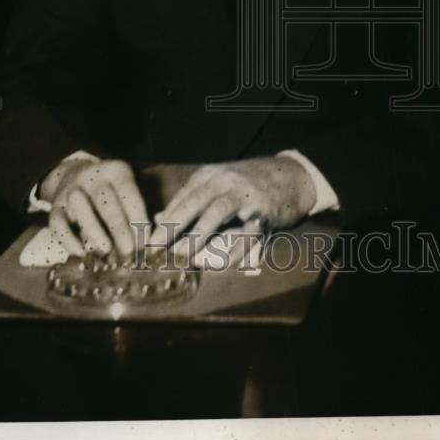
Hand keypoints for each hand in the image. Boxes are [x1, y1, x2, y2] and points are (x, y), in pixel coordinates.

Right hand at [40, 157, 148, 257]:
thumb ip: (137, 212)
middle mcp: (92, 177)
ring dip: (93, 230)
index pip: (129, 194)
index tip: (146, 242)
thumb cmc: (112, 191)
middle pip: (106, 202)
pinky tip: (81, 254)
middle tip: (129, 250)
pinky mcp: (55, 206)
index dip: (138, 219)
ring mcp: (71, 190)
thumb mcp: (128, 190)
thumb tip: (147, 243)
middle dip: (118, 227)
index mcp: (116, 171)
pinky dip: (68, 240)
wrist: (75, 174)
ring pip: (80, 208)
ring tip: (106, 251)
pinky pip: (58, 223)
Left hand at [148, 155, 315, 249]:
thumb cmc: (248, 184)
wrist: (291, 176)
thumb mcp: (217, 184)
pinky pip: (246, 232)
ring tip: (182, 255)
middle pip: (195, 201)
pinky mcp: (263, 211)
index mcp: (210, 175)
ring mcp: (245, 194)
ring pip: (217, 213)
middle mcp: (225, 181)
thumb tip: (159, 218)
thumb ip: (189, 200)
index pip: (182, 197)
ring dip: (198, 235)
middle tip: (156, 246)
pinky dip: (234, 249)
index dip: (165, 219)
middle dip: (174, 225)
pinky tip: (222, 264)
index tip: (148, 241)